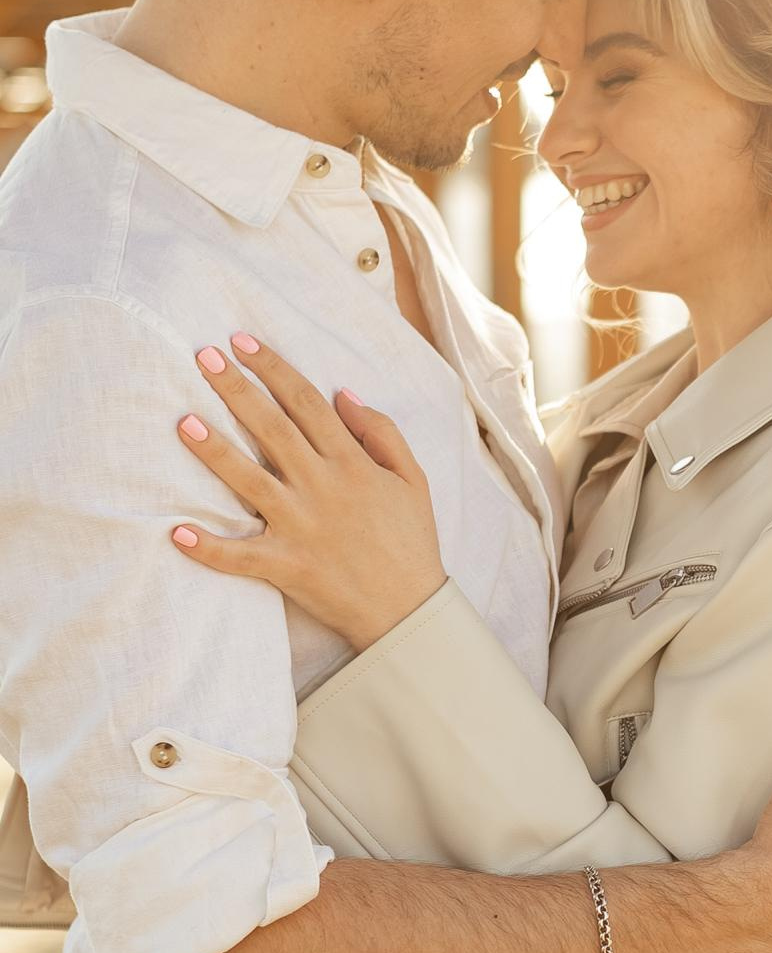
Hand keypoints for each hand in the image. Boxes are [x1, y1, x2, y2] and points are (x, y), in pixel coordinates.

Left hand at [168, 333, 447, 649]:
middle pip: (272, 427)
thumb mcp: (413, 479)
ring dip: (215, 451)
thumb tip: (343, 395)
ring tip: (183, 422)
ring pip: (249, 481)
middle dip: (236, 389)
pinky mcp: (287, 565)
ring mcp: (301, 526)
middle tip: (202, 356)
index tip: (242, 343)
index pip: (307, 402)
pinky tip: (178, 532)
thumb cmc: (412, 541)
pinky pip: (240, 556)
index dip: (273, 368)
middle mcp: (323, 488)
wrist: (410, 609)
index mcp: (353, 463)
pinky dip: (209, 548)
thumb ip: (381, 432)